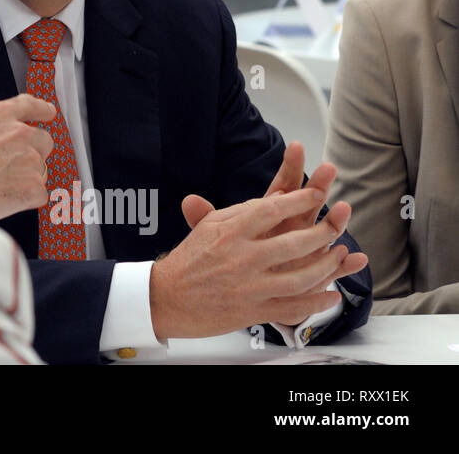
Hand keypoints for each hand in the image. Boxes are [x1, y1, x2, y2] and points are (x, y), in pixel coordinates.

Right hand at [0, 93, 54, 219]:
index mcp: (0, 116)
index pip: (29, 106)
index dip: (41, 110)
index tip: (48, 113)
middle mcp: (19, 133)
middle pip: (44, 141)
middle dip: (33, 153)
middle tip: (12, 167)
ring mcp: (29, 159)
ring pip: (40, 171)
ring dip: (26, 179)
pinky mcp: (33, 186)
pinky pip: (40, 194)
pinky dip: (26, 199)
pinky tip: (4, 198)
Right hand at [150, 188, 367, 339]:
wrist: (166, 298)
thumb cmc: (188, 261)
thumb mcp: (209, 228)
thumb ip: (239, 212)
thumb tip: (271, 200)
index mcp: (230, 232)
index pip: (271, 209)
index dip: (299, 200)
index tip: (317, 194)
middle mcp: (242, 257)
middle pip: (294, 242)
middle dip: (323, 232)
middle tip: (337, 223)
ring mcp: (250, 286)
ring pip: (300, 277)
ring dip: (326, 267)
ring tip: (338, 255)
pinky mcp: (254, 310)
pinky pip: (294, 307)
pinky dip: (317, 302)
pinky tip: (332, 294)